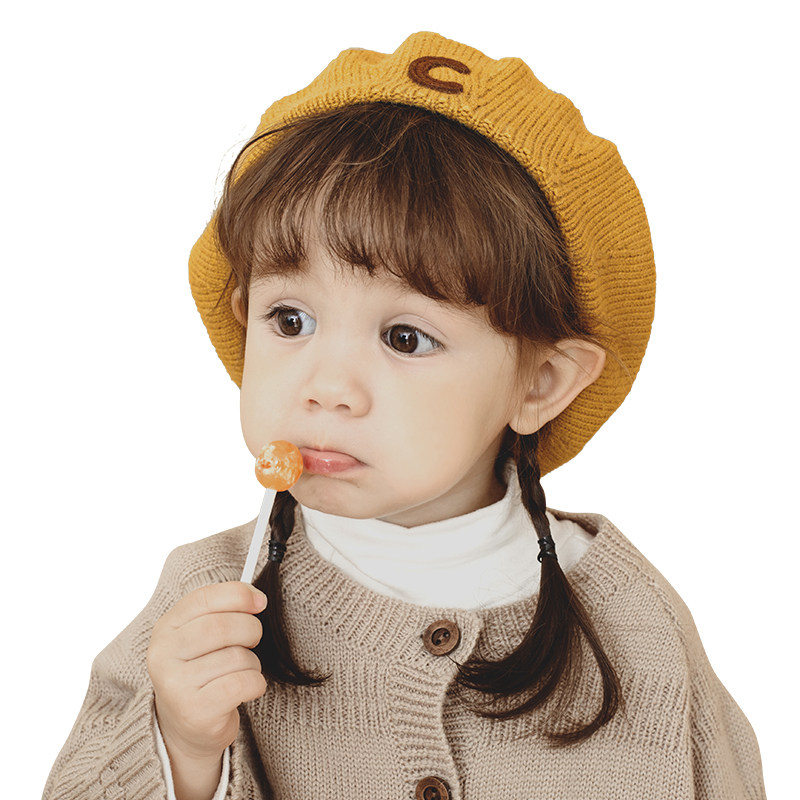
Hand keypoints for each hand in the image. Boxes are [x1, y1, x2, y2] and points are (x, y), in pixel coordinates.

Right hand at [147, 581, 267, 765]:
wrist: (185, 727)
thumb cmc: (201, 672)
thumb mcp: (200, 636)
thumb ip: (222, 610)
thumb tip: (256, 597)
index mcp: (165, 628)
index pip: (204, 598)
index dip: (238, 594)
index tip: (260, 601)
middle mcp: (163, 655)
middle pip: (222, 626)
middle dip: (250, 629)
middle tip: (253, 640)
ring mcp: (176, 685)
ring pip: (237, 656)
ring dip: (252, 662)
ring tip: (242, 671)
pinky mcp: (195, 711)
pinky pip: (243, 683)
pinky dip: (256, 683)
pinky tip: (247, 688)